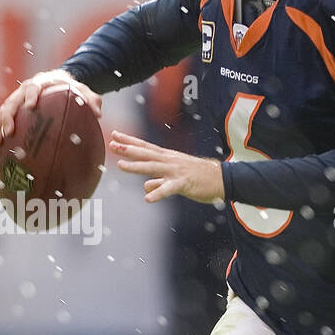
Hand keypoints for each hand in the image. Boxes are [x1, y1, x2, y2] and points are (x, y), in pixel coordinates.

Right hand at [0, 70, 100, 143]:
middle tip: (10, 131)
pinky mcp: (11, 110)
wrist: (57, 82)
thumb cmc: (71, 89)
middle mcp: (23, 91)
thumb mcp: (83, 91)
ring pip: (2, 112)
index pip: (33, 87)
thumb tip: (98, 114)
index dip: (31, 95)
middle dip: (8, 116)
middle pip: (12, 102)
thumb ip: (90, 99)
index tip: (31, 106)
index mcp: (39, 84)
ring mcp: (15, 101)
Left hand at [110, 130, 225, 202]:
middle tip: (112, 144)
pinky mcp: (183, 184)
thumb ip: (159, 180)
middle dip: (128, 149)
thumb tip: (146, 186)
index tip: (115, 135)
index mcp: (168, 157)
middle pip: (145, 153)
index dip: (130, 141)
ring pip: (152, 168)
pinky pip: (168, 189)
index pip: (145, 146)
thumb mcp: (176, 176)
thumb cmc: (199, 177)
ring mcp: (176, 172)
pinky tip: (148, 198)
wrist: (223, 178)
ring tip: (121, 165)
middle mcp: (170, 161)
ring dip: (136, 166)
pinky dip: (158, 193)